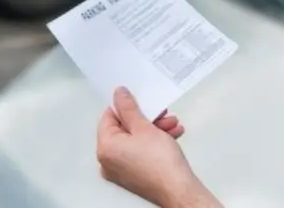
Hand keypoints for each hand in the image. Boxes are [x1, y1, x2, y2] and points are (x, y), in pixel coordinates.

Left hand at [96, 87, 220, 207]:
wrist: (178, 189)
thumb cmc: (160, 160)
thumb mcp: (144, 126)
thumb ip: (129, 107)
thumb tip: (119, 94)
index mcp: (105, 148)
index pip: (108, 117)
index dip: (126, 106)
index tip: (141, 100)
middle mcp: (108, 161)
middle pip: (125, 129)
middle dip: (146, 118)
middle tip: (163, 113)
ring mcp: (121, 170)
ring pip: (136, 140)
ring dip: (155, 129)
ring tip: (173, 124)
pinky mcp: (134, 175)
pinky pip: (141, 152)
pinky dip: (155, 143)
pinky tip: (172, 136)